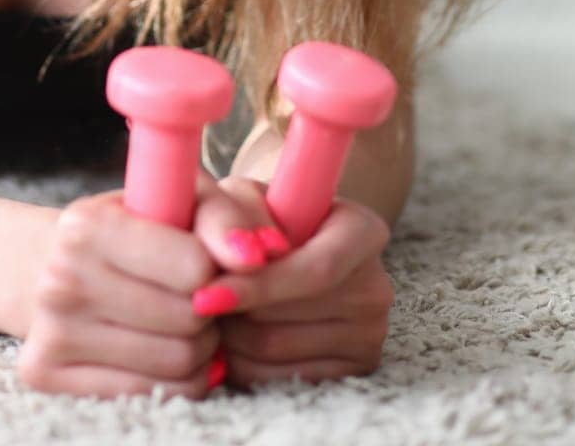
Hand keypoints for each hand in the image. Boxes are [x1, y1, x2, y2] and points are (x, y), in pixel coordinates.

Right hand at [17, 170, 226, 399]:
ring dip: (201, 346)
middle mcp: (61, 279)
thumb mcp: (174, 197)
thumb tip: (260, 256)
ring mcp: (52, 332)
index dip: (214, 267)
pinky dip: (179, 378)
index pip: (194, 267)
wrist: (48, 263)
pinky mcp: (48, 374)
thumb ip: (222, 216)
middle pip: (189, 320)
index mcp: (88, 225)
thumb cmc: (130, 224)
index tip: (207, 261)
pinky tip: (170, 350)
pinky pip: (155, 394)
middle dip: (210, 310)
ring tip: (188, 322)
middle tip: (200, 296)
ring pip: (177, 363)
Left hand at [190, 176, 394, 389]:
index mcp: (363, 231)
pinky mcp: (354, 369)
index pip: (316, 271)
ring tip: (216, 314)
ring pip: (278, 353)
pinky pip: (282, 380)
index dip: (259, 287)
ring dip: (232, 339)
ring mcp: (370, 333)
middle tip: (199, 300)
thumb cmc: (263, 213)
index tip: (205, 295)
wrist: (292, 243)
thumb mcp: (245, 194)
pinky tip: (235, 337)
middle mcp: (375, 285)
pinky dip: (245, 364)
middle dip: (233, 313)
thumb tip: (241, 257)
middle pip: (289, 317)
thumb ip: (235, 214)